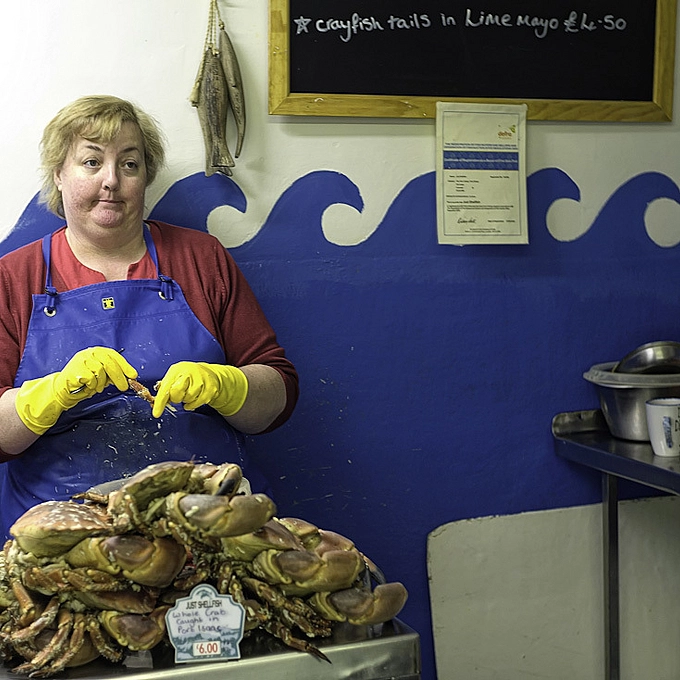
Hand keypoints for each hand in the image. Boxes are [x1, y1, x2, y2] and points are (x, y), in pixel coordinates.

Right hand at [15, 347, 136, 434]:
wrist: (64, 388)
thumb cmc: (85, 382)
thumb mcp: (102, 375)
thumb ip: (113, 374)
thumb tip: (129, 377)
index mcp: (98, 352)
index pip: (114, 356)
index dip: (125, 366)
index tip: (133, 375)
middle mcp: (90, 353)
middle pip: (109, 363)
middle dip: (119, 377)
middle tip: (124, 387)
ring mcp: (82, 359)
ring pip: (100, 372)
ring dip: (101, 383)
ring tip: (97, 387)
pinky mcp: (76, 368)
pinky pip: (92, 379)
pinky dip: (92, 385)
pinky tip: (87, 386)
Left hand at [152, 362, 247, 418]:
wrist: (208, 373)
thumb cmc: (188, 376)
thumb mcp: (175, 376)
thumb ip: (165, 387)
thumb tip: (155, 402)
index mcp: (177, 370)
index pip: (165, 387)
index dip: (160, 402)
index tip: (156, 413)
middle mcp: (189, 372)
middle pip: (176, 392)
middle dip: (175, 398)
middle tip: (178, 395)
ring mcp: (201, 380)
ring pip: (188, 398)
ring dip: (186, 400)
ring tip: (188, 393)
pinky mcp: (210, 388)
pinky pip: (197, 403)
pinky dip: (193, 404)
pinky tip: (194, 398)